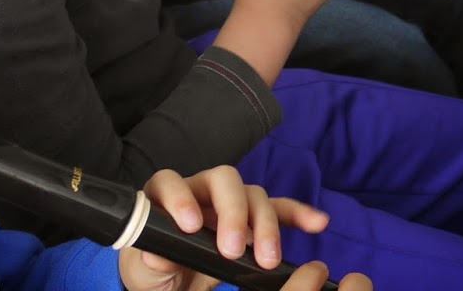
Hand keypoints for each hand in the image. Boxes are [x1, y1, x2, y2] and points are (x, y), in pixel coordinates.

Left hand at [119, 165, 370, 290]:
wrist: (172, 281)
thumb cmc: (152, 269)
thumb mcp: (145, 269)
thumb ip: (150, 261)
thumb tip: (157, 256)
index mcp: (167, 196)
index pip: (171, 182)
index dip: (181, 198)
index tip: (190, 226)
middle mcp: (201, 189)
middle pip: (224, 181)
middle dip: (234, 212)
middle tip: (233, 250)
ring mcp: (231, 201)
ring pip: (255, 196)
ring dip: (265, 224)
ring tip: (268, 259)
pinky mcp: (254, 218)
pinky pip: (280, 210)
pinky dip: (299, 215)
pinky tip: (318, 223)